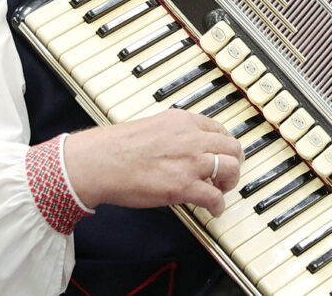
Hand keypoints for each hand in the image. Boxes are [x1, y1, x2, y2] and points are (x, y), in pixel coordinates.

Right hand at [64, 108, 243, 216]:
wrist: (98, 162)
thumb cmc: (115, 147)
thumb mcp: (151, 126)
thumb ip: (172, 133)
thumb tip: (180, 146)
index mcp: (183, 121)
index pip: (218, 129)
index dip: (224, 145)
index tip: (223, 153)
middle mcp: (191, 138)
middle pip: (231, 148)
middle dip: (233, 162)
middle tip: (226, 173)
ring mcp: (190, 162)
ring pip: (230, 169)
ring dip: (229, 182)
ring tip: (220, 190)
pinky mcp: (184, 186)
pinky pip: (214, 197)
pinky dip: (218, 205)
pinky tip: (213, 209)